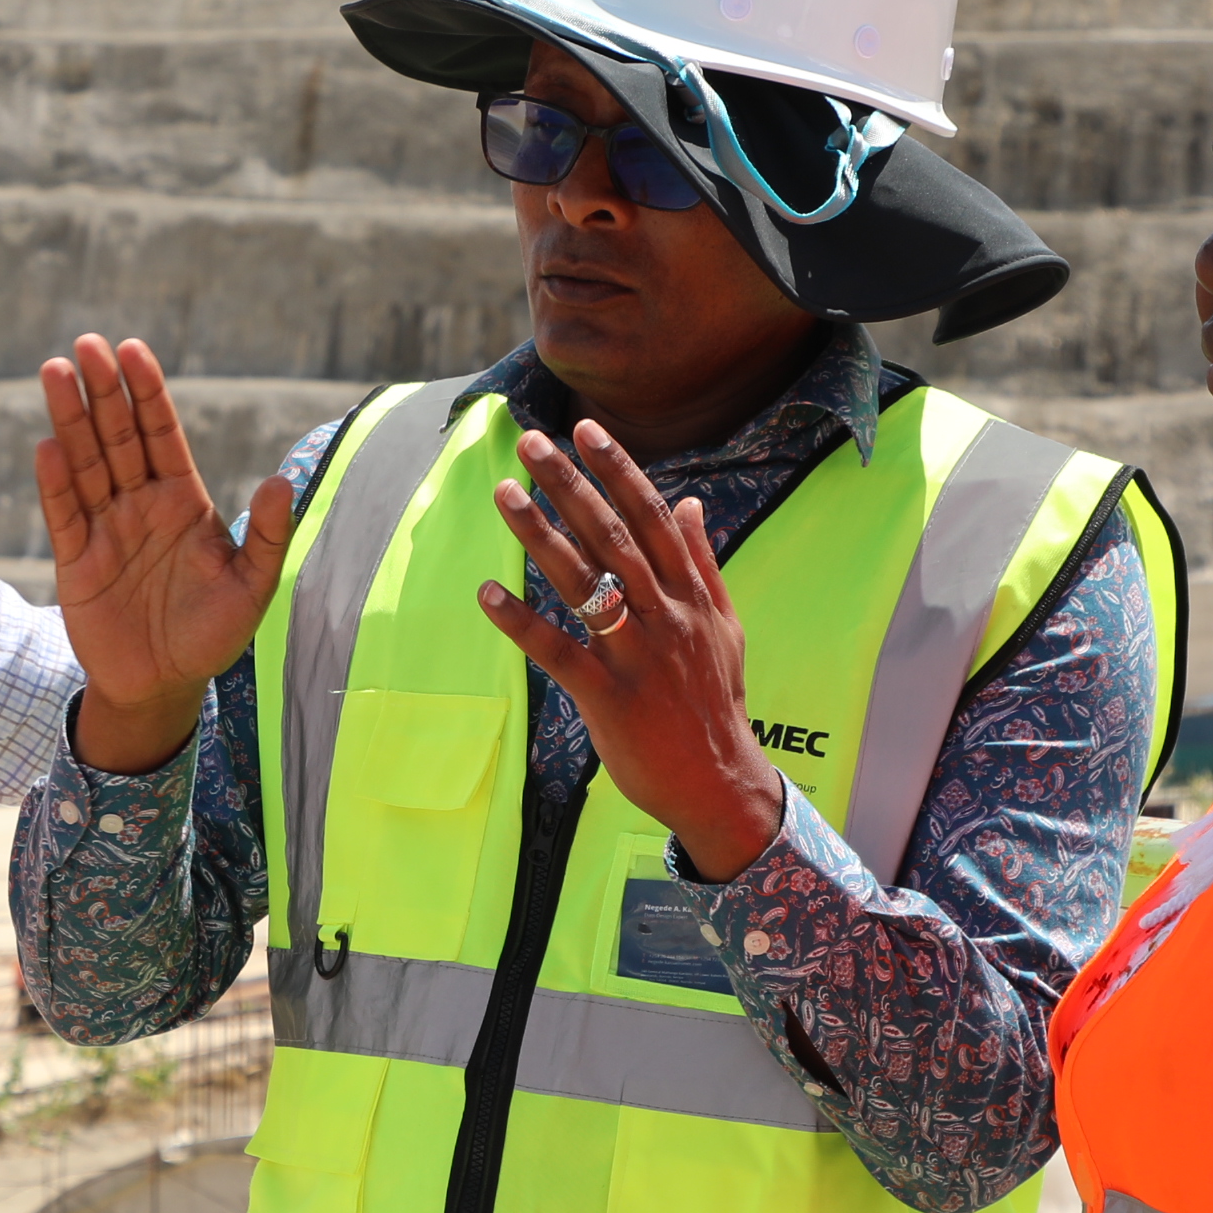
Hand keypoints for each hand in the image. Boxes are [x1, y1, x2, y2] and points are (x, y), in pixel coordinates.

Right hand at [38, 335, 290, 774]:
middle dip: (104, 391)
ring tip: (54, 372)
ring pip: (85, 463)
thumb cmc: (213, 634)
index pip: (162, 434)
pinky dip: (55, 482)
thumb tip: (281, 481)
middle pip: (118, 437)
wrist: (164, 688)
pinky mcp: (75, 561)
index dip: (148, 393)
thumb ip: (269, 535)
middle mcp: (141, 505)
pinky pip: (64, 514)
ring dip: (70, 419)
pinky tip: (48, 445)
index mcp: (184, 501)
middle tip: (87, 344)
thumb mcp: (252, 587)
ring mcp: (105, 529)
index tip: (133, 350)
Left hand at [475, 422, 794, 880]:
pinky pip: (559, 653)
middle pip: (613, 537)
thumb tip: (691, 503)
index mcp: (692, 596)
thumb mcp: (725, 626)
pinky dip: (521, 623)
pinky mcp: (609, 699)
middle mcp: (666, 617)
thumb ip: (703, 563)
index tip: (586, 429)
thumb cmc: (716, 702)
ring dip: (539, 535)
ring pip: (584, 584)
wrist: (721, 782)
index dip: (618, 470)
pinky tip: (488, 593)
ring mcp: (637, 657)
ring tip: (504, 494)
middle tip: (530, 442)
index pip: (653, 517)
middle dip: (570, 485)